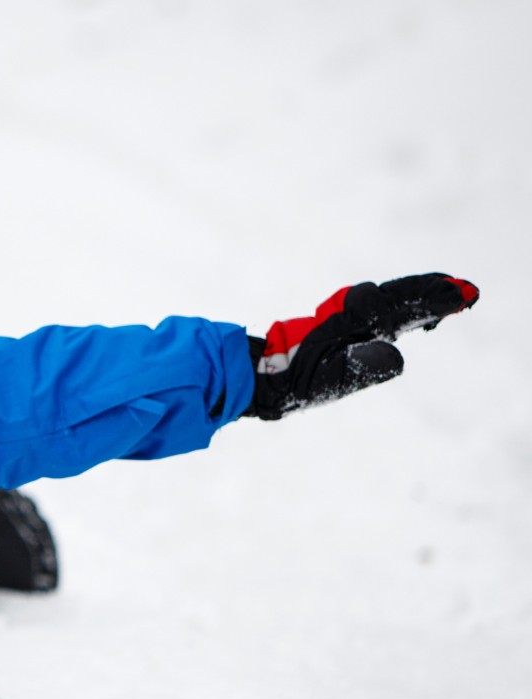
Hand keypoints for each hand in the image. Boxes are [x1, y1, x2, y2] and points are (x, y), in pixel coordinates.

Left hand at [244, 273, 478, 420]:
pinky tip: (413, 320)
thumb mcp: (327, 380)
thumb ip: (360, 367)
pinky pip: (379, 313)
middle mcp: (351, 315)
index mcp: (351, 322)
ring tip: (448, 301)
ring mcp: (347, 320)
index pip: (398, 306)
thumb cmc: (293, 381)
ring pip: (389, 302)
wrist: (261, 375)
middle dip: (430, 293)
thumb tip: (397, 356)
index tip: (460, 294)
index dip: (430, 300)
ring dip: (418, 299)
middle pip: (397, 297)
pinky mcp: (344, 329)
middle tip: (464, 291)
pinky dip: (401, 309)